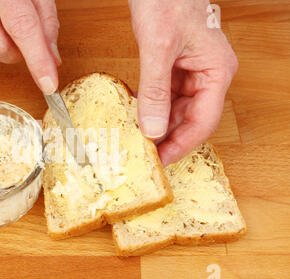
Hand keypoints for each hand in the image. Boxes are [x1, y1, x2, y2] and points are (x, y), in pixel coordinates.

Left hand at [129, 0, 237, 165]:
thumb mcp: (158, 47)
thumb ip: (155, 90)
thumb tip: (152, 129)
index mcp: (216, 72)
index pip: (203, 121)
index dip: (181, 144)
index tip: (161, 160)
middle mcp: (208, 76)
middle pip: (190, 119)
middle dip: (167, 138)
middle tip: (145, 154)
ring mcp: (191, 73)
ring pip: (175, 110)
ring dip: (156, 124)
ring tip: (136, 138)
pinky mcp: (175, 69)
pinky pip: (164, 96)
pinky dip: (150, 107)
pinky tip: (134, 114)